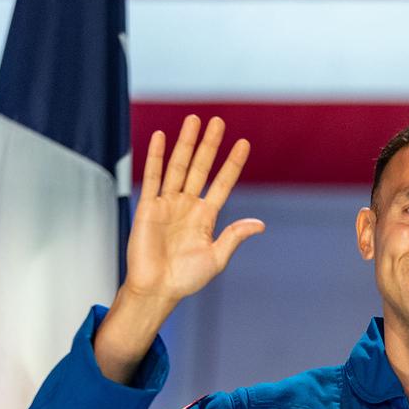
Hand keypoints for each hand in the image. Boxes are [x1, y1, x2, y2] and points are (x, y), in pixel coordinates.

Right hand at [124, 114, 264, 306]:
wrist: (157, 289)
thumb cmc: (186, 279)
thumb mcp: (216, 258)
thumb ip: (234, 237)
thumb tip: (260, 224)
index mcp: (206, 217)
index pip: (223, 184)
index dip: (233, 164)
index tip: (244, 143)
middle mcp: (187, 206)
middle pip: (201, 168)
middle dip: (209, 145)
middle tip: (218, 121)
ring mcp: (167, 204)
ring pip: (178, 166)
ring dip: (186, 143)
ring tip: (194, 120)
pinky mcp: (148, 207)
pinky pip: (153, 177)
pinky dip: (157, 157)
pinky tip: (163, 137)